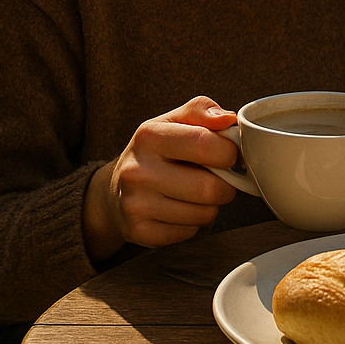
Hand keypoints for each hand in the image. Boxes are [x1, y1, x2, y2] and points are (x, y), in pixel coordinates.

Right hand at [83, 97, 238, 261]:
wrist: (115, 192)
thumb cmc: (155, 152)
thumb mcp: (173, 122)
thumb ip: (202, 110)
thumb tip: (228, 119)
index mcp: (149, 136)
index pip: (205, 145)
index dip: (229, 152)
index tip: (227, 154)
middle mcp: (138, 171)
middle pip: (210, 188)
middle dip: (225, 185)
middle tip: (217, 179)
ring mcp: (136, 204)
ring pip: (204, 214)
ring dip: (210, 206)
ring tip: (195, 194)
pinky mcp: (141, 231)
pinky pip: (190, 232)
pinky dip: (193, 223)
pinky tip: (180, 210)